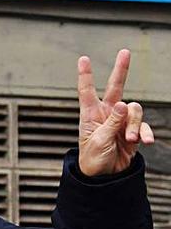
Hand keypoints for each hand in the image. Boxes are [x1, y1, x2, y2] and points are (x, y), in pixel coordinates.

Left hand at [77, 49, 154, 175]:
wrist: (105, 177)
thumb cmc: (93, 159)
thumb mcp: (99, 141)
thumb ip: (112, 123)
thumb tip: (123, 104)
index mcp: (90, 114)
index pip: (87, 91)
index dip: (85, 75)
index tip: (83, 58)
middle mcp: (106, 113)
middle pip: (115, 87)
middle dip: (121, 69)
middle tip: (125, 51)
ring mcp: (121, 121)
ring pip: (134, 110)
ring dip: (134, 124)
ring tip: (130, 140)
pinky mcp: (133, 131)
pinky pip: (143, 126)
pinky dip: (145, 133)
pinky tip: (144, 142)